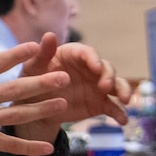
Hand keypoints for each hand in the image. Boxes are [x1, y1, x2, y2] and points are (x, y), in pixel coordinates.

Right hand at [0, 38, 70, 155]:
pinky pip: (9, 144)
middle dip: (41, 82)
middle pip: (14, 89)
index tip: (36, 46)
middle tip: (63, 76)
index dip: (17, 55)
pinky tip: (47, 147)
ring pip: (16, 114)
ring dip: (41, 109)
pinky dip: (28, 147)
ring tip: (62, 103)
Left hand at [13, 34, 130, 142]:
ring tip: (124, 100)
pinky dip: (120, 113)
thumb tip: (48, 35)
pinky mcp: (99, 103)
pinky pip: (113, 107)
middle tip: (105, 86)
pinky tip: (123, 120)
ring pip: (116, 85)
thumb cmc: (31, 80)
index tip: (96, 66)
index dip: (94, 59)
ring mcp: (96, 86)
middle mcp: (89, 69)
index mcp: (73, 56)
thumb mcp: (32, 68)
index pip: (88, 53)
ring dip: (123, 90)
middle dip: (109, 76)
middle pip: (106, 68)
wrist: (33, 107)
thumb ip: (42, 53)